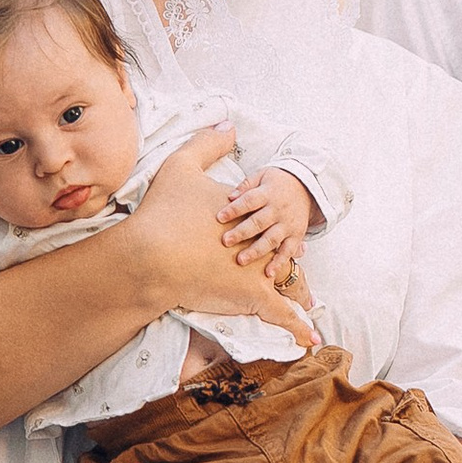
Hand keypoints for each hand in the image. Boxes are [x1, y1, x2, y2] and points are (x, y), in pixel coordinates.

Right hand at [126, 130, 317, 347]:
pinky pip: (281, 313)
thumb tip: (229, 125)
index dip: (269, 223)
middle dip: (287, 256)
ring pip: (285, 279)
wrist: (151, 254)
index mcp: (246, 211)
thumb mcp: (181, 165)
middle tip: (297, 263)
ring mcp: (258, 269)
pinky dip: (296, 326)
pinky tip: (311, 338)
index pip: (265, 216)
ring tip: (311, 303)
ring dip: (297, 291)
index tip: (271, 227)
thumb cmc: (162, 212)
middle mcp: (259, 238)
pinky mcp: (252, 296)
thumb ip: (206, 143)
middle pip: (280, 248)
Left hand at [222, 167, 313, 269]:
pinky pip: (288, 251)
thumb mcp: (262, 175)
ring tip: (240, 260)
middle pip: (259, 222)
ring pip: (271, 239)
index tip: (219, 218)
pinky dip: (279, 262)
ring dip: (256, 251)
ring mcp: (288, 224)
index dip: (235, 209)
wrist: (307, 188)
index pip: (250, 201)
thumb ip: (246, 185)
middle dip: (242, 232)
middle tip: (225, 241)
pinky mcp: (296, 236)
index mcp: (268, 193)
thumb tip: (229, 196)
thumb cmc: (277, 183)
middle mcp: (278, 210)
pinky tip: (268, 273)